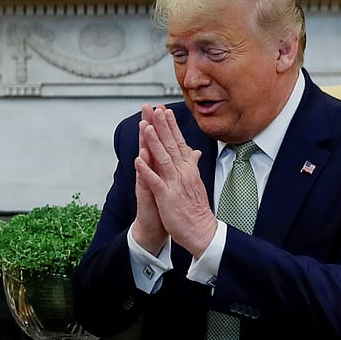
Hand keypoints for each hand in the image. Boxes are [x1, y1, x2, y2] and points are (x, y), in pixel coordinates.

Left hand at [137, 105, 217, 256]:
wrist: (202, 230)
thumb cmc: (195, 208)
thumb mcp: (195, 182)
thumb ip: (192, 165)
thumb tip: (194, 152)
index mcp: (188, 168)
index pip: (179, 142)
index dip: (170, 126)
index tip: (164, 110)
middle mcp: (183, 172)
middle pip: (171, 145)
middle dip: (162, 126)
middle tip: (155, 109)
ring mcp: (175, 183)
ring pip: (163, 158)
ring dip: (154, 142)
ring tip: (147, 126)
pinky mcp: (167, 196)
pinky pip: (155, 181)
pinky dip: (147, 170)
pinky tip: (138, 160)